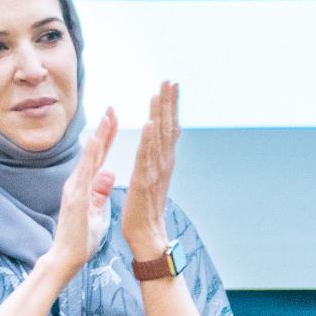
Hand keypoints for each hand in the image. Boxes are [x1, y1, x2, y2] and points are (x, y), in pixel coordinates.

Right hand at [37, 105, 118, 293]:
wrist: (66, 259)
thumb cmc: (80, 239)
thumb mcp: (97, 211)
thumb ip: (100, 192)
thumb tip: (109, 173)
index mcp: (85, 186)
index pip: (99, 157)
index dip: (107, 138)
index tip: (115, 119)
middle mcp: (78, 183)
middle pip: (94, 151)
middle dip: (104, 129)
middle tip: (113, 108)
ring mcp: (75, 188)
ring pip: (89, 157)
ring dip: (99, 136)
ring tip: (108, 116)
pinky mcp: (75, 197)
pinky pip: (84, 172)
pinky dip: (91, 155)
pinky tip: (97, 141)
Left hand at [118, 79, 182, 264]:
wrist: (147, 234)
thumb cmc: (146, 210)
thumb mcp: (153, 179)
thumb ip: (156, 160)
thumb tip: (159, 145)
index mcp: (163, 161)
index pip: (168, 128)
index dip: (170, 106)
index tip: (171, 86)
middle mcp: (163, 163)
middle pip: (168, 127)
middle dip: (168, 103)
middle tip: (170, 80)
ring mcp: (156, 171)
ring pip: (159, 137)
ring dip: (160, 113)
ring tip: (161, 93)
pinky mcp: (144, 181)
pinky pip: (148, 156)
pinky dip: (151, 139)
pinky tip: (153, 123)